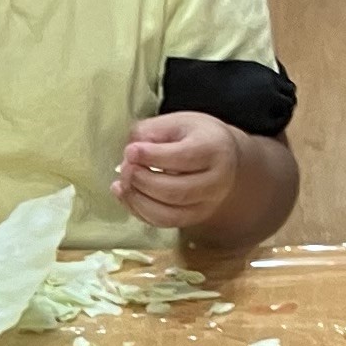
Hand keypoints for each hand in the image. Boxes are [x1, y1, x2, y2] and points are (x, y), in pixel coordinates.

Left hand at [114, 111, 241, 231]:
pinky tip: (127, 194)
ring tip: (122, 183)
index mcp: (213, 150)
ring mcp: (207, 205)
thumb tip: (130, 154)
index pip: (182, 158)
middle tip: (125, 168)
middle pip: (175, 191)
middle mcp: (216, 182)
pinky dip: (140, 211)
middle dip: (142, 181)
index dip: (151, 157)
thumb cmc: (196, 137)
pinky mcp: (194, 218)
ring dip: (138, 200)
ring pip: (168, 214)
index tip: (130, 151)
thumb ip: (152, 131)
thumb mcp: (177, 122)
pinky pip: (164, 222)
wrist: (223, 158)